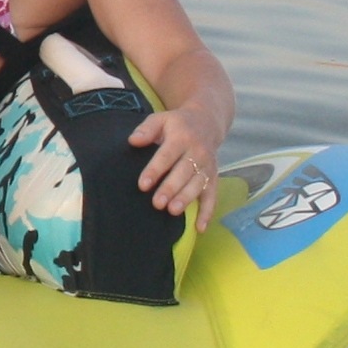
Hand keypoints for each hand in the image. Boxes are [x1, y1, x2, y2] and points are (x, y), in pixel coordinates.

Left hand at [128, 108, 218, 232]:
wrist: (207, 122)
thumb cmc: (177, 124)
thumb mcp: (160, 119)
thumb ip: (146, 129)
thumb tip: (133, 141)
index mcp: (182, 137)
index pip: (167, 155)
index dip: (155, 170)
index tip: (143, 185)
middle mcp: (197, 152)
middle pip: (184, 172)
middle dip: (171, 188)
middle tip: (157, 203)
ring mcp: (208, 166)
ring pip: (198, 184)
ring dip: (186, 198)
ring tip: (173, 211)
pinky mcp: (214, 177)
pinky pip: (213, 196)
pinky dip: (208, 212)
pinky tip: (200, 228)